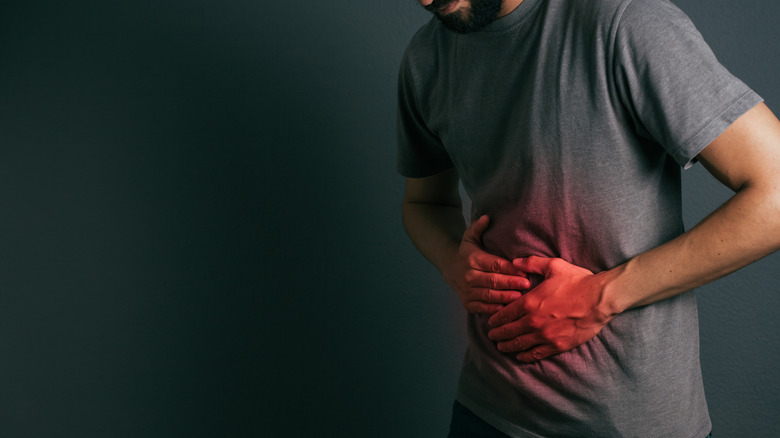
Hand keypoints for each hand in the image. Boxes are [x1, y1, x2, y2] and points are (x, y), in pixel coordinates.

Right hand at [442, 215, 530, 314]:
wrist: (449, 269)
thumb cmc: (467, 253)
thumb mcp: (470, 238)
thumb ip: (478, 228)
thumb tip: (486, 217)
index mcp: (473, 259)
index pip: (494, 264)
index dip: (509, 268)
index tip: (524, 271)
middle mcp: (469, 275)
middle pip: (493, 280)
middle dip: (511, 283)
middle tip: (527, 285)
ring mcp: (467, 290)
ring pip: (488, 295)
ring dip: (504, 297)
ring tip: (519, 298)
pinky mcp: (467, 302)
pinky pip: (481, 307)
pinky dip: (493, 309)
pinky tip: (505, 310)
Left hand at [487, 256, 614, 361]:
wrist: (600, 299)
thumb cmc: (578, 281)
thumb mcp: (554, 266)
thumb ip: (532, 263)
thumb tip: (515, 261)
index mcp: (530, 302)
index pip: (505, 314)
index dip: (496, 319)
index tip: (491, 322)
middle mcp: (534, 321)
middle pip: (509, 331)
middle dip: (498, 334)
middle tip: (491, 335)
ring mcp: (545, 335)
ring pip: (520, 344)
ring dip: (508, 346)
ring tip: (501, 346)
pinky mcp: (558, 345)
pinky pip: (536, 354)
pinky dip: (525, 356)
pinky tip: (520, 355)